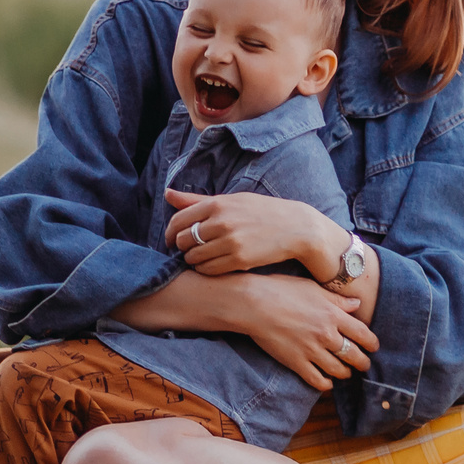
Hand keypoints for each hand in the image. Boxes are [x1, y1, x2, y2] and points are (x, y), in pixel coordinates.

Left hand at [166, 190, 338, 278]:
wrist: (296, 228)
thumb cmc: (261, 212)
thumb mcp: (231, 200)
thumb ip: (197, 200)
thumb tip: (167, 194)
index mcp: (217, 204)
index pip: (178, 220)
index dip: (170, 233)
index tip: (172, 239)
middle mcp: (222, 222)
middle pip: (182, 240)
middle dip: (181, 247)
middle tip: (190, 249)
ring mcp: (231, 242)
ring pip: (193, 257)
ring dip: (193, 260)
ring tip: (203, 257)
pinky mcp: (239, 259)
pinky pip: (208, 269)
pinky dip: (205, 269)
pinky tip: (214, 264)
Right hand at [225, 274, 378, 391]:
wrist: (254, 304)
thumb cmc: (282, 290)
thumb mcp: (313, 288)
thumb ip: (337, 300)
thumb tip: (356, 304)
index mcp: (333, 315)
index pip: (363, 334)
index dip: (372, 343)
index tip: (373, 347)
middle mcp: (326, 335)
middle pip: (354, 355)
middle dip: (362, 362)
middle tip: (364, 364)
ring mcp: (312, 351)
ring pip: (338, 370)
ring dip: (345, 373)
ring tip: (346, 372)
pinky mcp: (296, 363)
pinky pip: (317, 380)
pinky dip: (326, 384)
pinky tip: (327, 382)